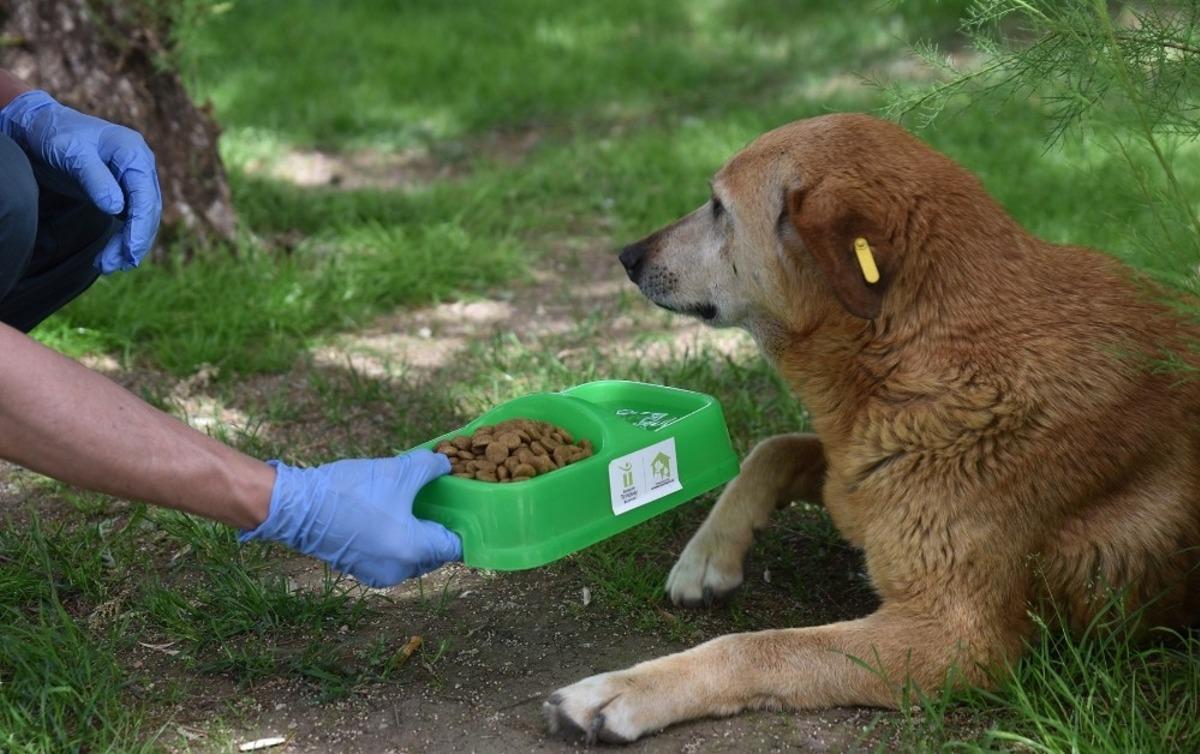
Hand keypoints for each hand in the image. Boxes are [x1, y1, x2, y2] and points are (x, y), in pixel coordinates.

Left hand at [0, 90, 161, 272]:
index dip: (141, 227)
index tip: (130, 253)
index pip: (146, 196)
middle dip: (134, 242)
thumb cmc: (55, 135)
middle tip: (115, 266)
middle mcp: (140, 166)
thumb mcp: (71, 153)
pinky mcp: (124, 191)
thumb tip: (117, 209)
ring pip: (142, 219)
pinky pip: (131, 220)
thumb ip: (95, 179)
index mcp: (133, 153)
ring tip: (109, 266)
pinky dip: (123, 239)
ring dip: (128, 245)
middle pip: (148, 211)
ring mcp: (134, 179)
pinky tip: (111, 255)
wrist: (41, 128)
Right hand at [240, 450, 462, 586]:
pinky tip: (392, 514)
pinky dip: (396, 540)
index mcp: (415, 551)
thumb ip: (430, 467)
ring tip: (416, 504)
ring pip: (412, 556)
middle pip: (435, 553)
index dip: (463, 525)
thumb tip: (446, 463)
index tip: (464, 506)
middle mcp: (399, 570)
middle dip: (439, 528)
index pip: (456, 547)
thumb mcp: (398, 471)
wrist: (297, 507)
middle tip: (440, 500)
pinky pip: (391, 557)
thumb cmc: (351, 491)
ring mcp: (377, 572)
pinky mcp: (359, 569)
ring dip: (417, 534)